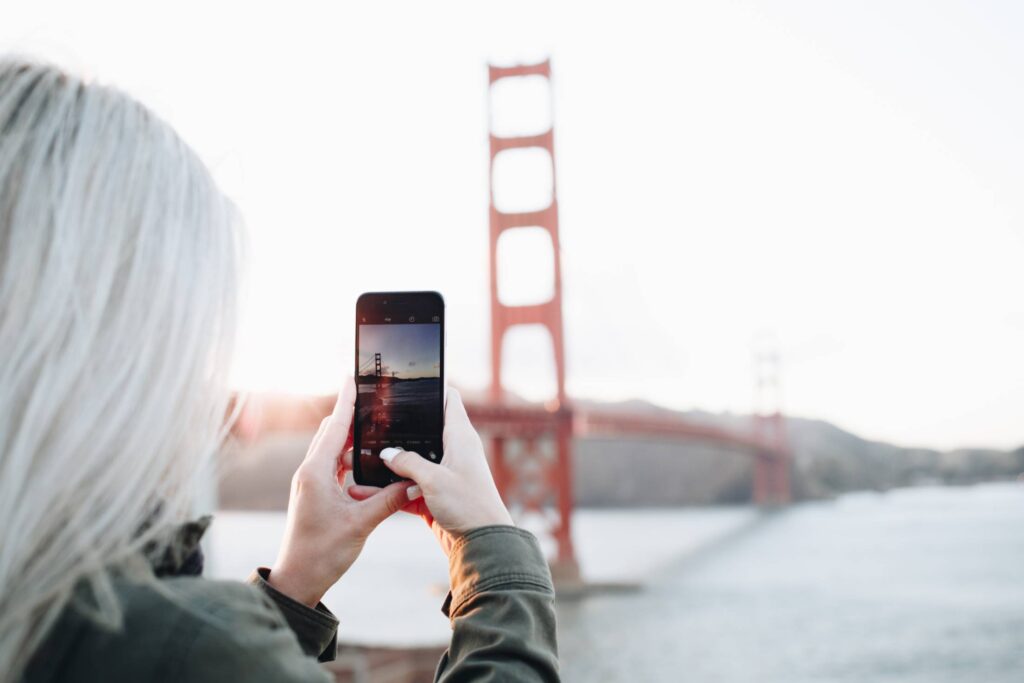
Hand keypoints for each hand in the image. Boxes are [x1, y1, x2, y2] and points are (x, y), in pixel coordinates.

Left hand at [268, 378, 412, 606]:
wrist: (299, 580)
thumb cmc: (323, 553)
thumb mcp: (362, 523)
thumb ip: (391, 499)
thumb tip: (418, 480)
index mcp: (316, 472)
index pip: (335, 427)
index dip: (347, 401)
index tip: (353, 377)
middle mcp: (310, 472)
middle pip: (332, 432)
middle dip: (351, 415)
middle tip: (372, 398)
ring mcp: (310, 483)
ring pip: (332, 450)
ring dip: (351, 438)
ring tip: (375, 426)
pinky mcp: (315, 494)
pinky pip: (333, 467)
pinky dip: (349, 459)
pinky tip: (367, 462)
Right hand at [347, 388, 512, 556]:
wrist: (483, 545)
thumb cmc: (468, 505)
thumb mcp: (434, 479)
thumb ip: (407, 462)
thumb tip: (386, 454)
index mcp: (460, 436)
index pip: (448, 399)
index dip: (430, 388)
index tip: (405, 384)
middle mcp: (453, 451)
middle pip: (422, 431)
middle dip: (397, 431)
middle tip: (370, 425)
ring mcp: (444, 474)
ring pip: (411, 462)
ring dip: (389, 465)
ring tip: (359, 461)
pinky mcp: (435, 496)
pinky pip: (408, 488)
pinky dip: (391, 490)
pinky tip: (366, 491)